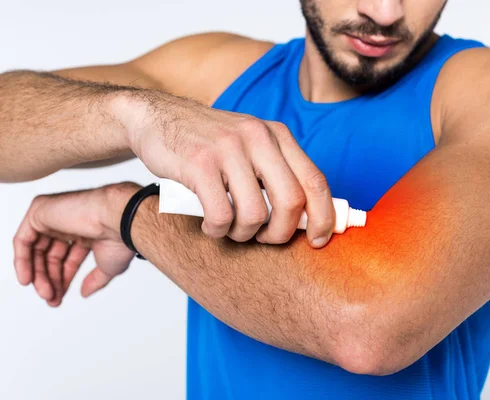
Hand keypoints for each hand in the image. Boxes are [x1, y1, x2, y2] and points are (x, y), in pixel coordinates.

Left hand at [13, 183, 139, 305]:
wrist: (120, 220)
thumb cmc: (121, 236)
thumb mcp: (108, 266)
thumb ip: (95, 279)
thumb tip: (85, 292)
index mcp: (87, 233)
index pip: (67, 259)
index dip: (62, 280)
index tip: (58, 297)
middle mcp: (70, 223)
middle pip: (50, 256)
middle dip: (49, 280)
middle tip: (51, 298)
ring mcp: (54, 215)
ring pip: (35, 250)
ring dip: (37, 275)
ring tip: (45, 292)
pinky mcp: (40, 210)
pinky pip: (22, 239)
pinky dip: (21, 260)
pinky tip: (28, 279)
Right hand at [113, 92, 334, 246]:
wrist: (158, 118)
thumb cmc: (209, 143)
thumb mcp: (251, 146)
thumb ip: (278, 173)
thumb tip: (309, 217)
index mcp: (277, 135)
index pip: (315, 180)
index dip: (324, 216)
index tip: (319, 240)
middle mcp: (258, 137)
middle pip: (292, 202)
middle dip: (282, 233)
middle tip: (265, 239)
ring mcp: (229, 148)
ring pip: (255, 214)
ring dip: (244, 234)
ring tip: (231, 229)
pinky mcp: (199, 163)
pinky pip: (221, 215)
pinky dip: (217, 230)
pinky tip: (210, 225)